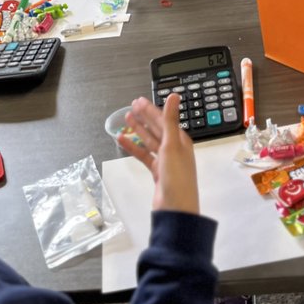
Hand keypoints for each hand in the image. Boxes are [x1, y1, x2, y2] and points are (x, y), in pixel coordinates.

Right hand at [117, 94, 198, 213]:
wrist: (175, 208)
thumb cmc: (177, 176)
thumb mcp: (172, 145)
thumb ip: (170, 120)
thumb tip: (174, 96)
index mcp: (180, 140)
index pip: (164, 120)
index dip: (151, 109)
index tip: (139, 101)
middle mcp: (174, 148)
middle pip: (157, 128)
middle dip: (144, 117)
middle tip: (131, 106)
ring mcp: (165, 160)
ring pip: (149, 141)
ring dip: (138, 130)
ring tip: (126, 119)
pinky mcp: (157, 171)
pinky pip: (144, 155)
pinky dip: (134, 148)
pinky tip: (123, 140)